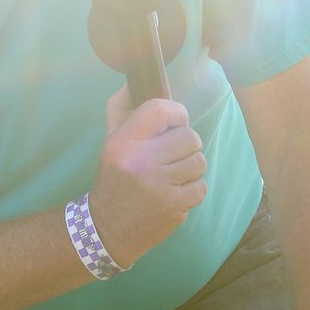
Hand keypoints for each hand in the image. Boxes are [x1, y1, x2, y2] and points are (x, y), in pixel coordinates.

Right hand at [92, 89, 206, 266]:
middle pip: (190, 137)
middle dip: (186, 144)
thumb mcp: (110, 142)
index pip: (162, 110)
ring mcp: (160, 187)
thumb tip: (133, 82)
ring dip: (191, 167)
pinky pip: (201, 187)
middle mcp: (141, 163)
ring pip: (199, 161)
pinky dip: (193, 189)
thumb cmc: (113, 178)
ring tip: (173, 173)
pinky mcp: (174, 207)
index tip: (175, 122)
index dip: (176, 113)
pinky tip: (175, 191)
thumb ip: (121, 109)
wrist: (108, 227)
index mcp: (124, 142)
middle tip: (173, 153)